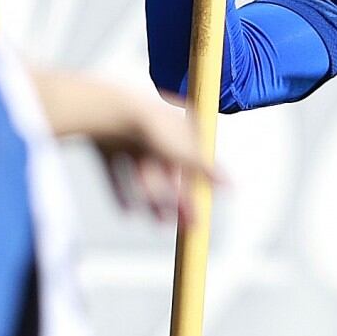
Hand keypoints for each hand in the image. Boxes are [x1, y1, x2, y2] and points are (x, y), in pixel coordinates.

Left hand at [35, 71, 220, 221]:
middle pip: (167, 171)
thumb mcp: (183, 152)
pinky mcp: (104, 141)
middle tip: (180, 225)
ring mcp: (127, 133)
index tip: (199, 210)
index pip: (191, 160)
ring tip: (155, 223)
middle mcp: (153, 127)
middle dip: (175, 200)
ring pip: (141, 174)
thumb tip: (233, 185)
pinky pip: (114, 172)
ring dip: (151, 200)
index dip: (196, 187)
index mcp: (177, 124)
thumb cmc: (150, 127)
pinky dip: (120, 192)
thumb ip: (206, 170)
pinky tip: (127, 213)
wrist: (107, 110)